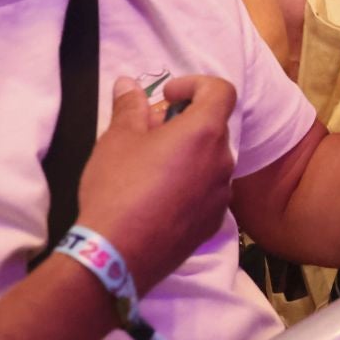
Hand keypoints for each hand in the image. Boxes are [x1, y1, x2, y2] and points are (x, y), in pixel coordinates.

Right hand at [77, 75, 236, 290]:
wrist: (117, 255)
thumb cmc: (117, 188)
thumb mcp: (117, 139)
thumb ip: (129, 107)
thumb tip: (128, 84)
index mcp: (204, 132)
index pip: (222, 90)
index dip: (196, 84)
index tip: (168, 95)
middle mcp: (222, 161)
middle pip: (213, 127)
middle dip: (184, 121)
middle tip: (149, 132)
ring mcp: (221, 195)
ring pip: (210, 160)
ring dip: (188, 154)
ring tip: (150, 166)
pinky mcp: (213, 223)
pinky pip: (207, 190)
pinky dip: (190, 183)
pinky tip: (158, 197)